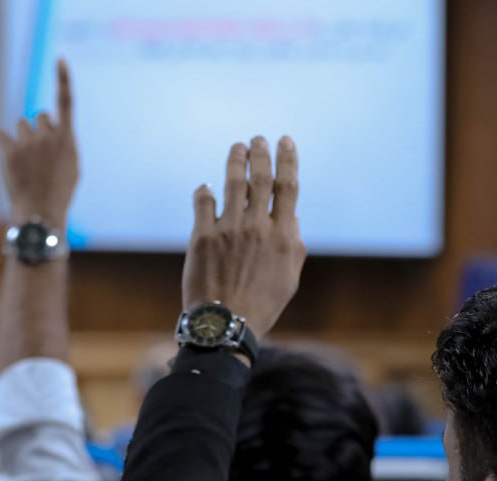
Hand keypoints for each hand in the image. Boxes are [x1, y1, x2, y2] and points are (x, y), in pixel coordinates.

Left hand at [0, 58, 78, 226]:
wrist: (41, 214)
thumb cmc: (60, 192)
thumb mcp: (72, 167)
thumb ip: (63, 142)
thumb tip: (52, 126)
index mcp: (68, 139)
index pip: (66, 101)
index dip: (63, 78)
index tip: (59, 59)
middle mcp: (48, 136)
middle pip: (40, 116)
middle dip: (39, 129)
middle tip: (40, 154)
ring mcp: (28, 143)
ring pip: (22, 125)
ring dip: (24, 138)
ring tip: (28, 163)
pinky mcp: (9, 151)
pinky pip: (2, 136)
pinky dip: (5, 145)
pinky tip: (11, 161)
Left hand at [183, 136, 305, 338]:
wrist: (226, 324)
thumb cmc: (262, 305)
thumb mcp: (290, 278)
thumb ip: (293, 245)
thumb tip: (291, 218)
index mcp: (283, 236)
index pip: (288, 187)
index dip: (288, 160)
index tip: (285, 141)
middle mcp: (257, 227)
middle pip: (260, 178)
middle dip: (261, 153)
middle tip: (258, 139)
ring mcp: (229, 230)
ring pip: (232, 183)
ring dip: (235, 161)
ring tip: (237, 148)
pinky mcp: (203, 237)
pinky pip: (203, 202)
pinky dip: (204, 191)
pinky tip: (206, 186)